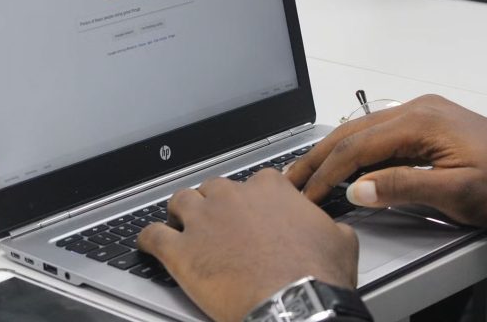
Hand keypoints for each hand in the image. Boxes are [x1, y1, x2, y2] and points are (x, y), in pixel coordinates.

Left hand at [138, 171, 357, 321]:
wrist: (295, 305)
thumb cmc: (317, 275)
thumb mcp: (340, 241)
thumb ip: (326, 225)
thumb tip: (331, 228)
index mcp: (269, 189)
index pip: (254, 181)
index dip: (252, 198)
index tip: (253, 211)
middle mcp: (231, 197)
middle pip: (212, 188)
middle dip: (214, 203)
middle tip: (218, 224)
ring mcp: (202, 221)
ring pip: (179, 202)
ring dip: (179, 213)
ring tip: (180, 226)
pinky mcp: (180, 250)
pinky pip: (151, 235)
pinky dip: (146, 238)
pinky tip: (146, 243)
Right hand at [286, 94, 486, 227]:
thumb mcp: (459, 192)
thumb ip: (404, 187)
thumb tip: (357, 188)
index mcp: (421, 121)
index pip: (357, 146)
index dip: (328, 171)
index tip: (309, 193)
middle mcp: (416, 110)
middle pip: (350, 132)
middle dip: (317, 157)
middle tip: (290, 178)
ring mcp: (420, 114)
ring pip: (359, 131)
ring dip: (330, 153)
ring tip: (305, 172)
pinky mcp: (424, 125)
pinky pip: (376, 135)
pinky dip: (351, 152)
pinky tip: (341, 165)